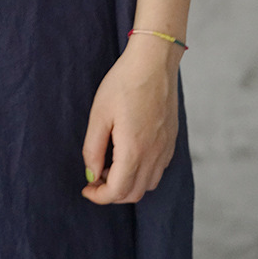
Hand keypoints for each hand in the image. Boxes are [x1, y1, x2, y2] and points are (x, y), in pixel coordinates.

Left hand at [81, 36, 181, 203]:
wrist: (154, 62)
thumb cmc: (124, 83)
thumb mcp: (99, 114)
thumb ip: (93, 149)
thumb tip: (92, 175)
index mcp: (134, 150)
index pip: (117, 191)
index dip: (99, 196)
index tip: (86, 188)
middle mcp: (154, 155)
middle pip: (133, 194)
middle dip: (112, 193)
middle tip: (95, 176)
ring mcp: (166, 149)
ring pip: (148, 185)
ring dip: (127, 184)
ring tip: (110, 164)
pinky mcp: (171, 141)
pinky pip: (158, 170)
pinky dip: (142, 174)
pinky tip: (128, 154)